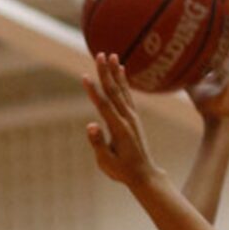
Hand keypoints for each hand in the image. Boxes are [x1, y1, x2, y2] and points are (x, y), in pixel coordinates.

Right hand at [82, 54, 163, 188]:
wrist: (144, 174)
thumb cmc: (122, 171)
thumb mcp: (106, 162)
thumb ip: (98, 143)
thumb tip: (90, 125)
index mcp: (119, 129)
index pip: (104, 105)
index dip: (94, 91)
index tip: (85, 76)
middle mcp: (127, 119)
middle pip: (114, 91)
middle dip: (105, 72)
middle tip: (99, 54)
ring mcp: (132, 116)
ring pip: (122, 90)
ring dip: (115, 72)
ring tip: (111, 55)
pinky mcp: (134, 117)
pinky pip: (127, 95)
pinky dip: (124, 81)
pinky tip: (121, 69)